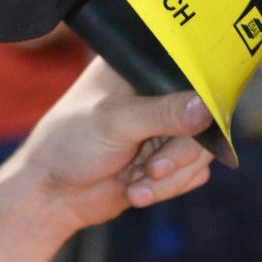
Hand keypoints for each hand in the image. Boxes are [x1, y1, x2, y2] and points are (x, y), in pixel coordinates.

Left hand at [17, 58, 214, 236]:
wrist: (55, 194)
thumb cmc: (70, 144)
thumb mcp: (114, 122)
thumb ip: (162, 114)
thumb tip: (206, 109)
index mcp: (142, 66)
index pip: (192, 72)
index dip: (200, 99)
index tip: (194, 125)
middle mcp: (158, 93)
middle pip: (204, 119)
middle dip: (180, 154)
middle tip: (153, 170)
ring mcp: (166, 127)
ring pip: (201, 152)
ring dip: (172, 177)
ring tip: (137, 185)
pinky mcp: (169, 159)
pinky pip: (194, 174)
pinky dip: (170, 188)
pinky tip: (137, 190)